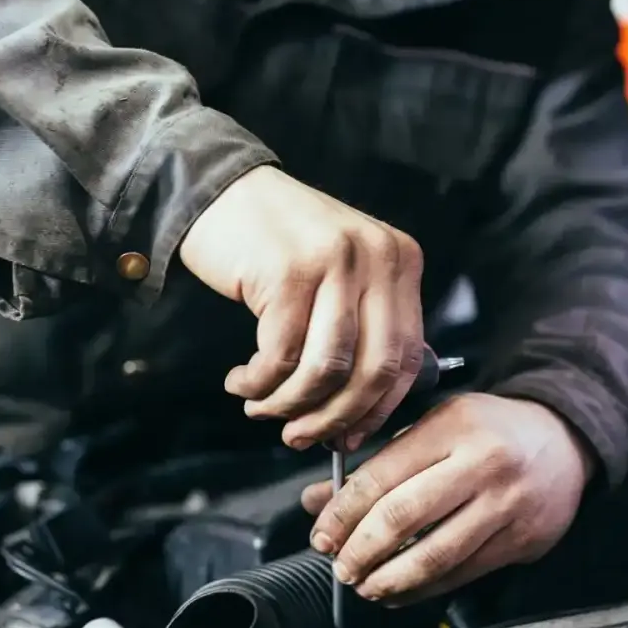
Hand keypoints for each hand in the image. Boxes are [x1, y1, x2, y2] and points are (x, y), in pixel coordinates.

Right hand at [180, 165, 424, 449]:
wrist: (218, 190)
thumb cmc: (277, 247)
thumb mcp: (339, 278)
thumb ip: (362, 331)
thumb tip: (361, 417)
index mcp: (401, 262)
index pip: (408, 357)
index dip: (378, 409)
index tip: (348, 436)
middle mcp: (378, 257)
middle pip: (374, 369)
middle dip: (334, 417)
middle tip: (299, 437)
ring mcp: (336, 261)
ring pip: (326, 368)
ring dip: (290, 403)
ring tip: (261, 409)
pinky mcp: (289, 271)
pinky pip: (280, 355)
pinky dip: (258, 383)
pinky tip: (242, 382)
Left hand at [301, 394, 594, 604]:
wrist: (566, 441)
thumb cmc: (493, 432)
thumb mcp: (436, 427)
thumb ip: (381, 463)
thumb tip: (321, 501)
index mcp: (453, 427)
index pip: (382, 476)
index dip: (343, 513)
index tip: (322, 535)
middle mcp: (482, 464)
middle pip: (404, 517)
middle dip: (361, 550)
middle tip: (340, 566)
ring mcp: (506, 505)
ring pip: (435, 555)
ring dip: (390, 578)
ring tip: (365, 585)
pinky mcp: (521, 540)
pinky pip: (462, 574)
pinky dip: (424, 590)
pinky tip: (400, 592)